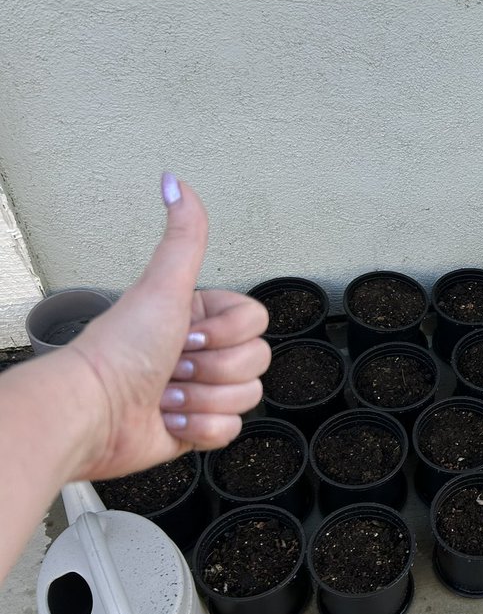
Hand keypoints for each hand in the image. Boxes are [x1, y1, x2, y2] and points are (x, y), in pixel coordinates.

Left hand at [66, 175, 269, 479]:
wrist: (93, 411)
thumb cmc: (120, 349)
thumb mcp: (161, 286)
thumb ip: (184, 237)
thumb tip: (175, 182)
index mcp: (201, 317)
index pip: (258, 322)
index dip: (227, 333)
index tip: (188, 334)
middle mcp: (204, 352)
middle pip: (258, 361)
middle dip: (213, 369)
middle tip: (173, 365)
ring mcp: (202, 391)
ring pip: (247, 397)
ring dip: (202, 398)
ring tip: (164, 393)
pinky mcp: (197, 428)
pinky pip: (230, 432)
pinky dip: (198, 428)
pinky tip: (168, 417)